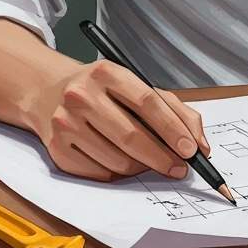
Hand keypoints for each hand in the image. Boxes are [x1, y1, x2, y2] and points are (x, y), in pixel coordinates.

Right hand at [25, 59, 210, 181]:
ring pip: (117, 160)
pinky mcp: (56, 150)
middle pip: (131, 136)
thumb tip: (199, 144)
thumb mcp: (136, 85)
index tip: (191, 150)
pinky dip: (119, 174)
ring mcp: (65, 123)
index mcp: (107, 73)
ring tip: (150, 162)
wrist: (49, 92)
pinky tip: (125, 163)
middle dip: (162, 157)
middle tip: (180, 168)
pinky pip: (99, 173)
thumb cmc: (103, 90)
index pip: (148, 102)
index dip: (173, 129)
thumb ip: (173, 109)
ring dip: (142, 168)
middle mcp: (82, 96)